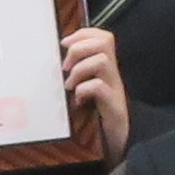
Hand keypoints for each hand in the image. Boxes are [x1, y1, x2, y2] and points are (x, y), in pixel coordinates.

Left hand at [61, 27, 130, 159]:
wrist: (118, 141)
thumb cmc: (97, 116)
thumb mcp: (86, 91)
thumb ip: (77, 74)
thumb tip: (55, 63)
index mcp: (105, 68)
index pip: (102, 36)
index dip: (83, 33)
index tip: (64, 43)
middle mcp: (112, 74)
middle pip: (105, 41)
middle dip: (79, 48)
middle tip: (66, 67)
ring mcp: (115, 89)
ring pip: (102, 61)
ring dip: (80, 69)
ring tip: (70, 85)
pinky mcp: (113, 106)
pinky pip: (99, 87)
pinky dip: (84, 89)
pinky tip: (78, 100)